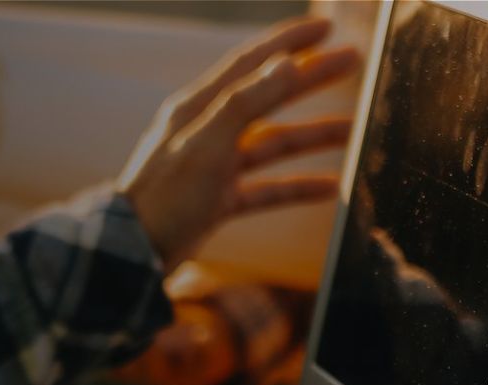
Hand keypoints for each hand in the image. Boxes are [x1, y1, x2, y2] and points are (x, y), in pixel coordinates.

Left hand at [119, 17, 361, 267]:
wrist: (132, 255)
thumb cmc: (164, 197)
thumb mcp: (207, 144)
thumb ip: (245, 104)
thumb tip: (286, 63)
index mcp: (198, 108)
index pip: (250, 63)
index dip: (289, 41)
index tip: (326, 27)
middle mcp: (207, 131)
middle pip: (269, 98)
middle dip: (312, 80)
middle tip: (352, 64)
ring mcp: (214, 166)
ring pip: (273, 144)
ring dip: (313, 137)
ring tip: (355, 130)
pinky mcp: (219, 201)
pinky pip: (267, 189)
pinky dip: (297, 186)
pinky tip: (330, 188)